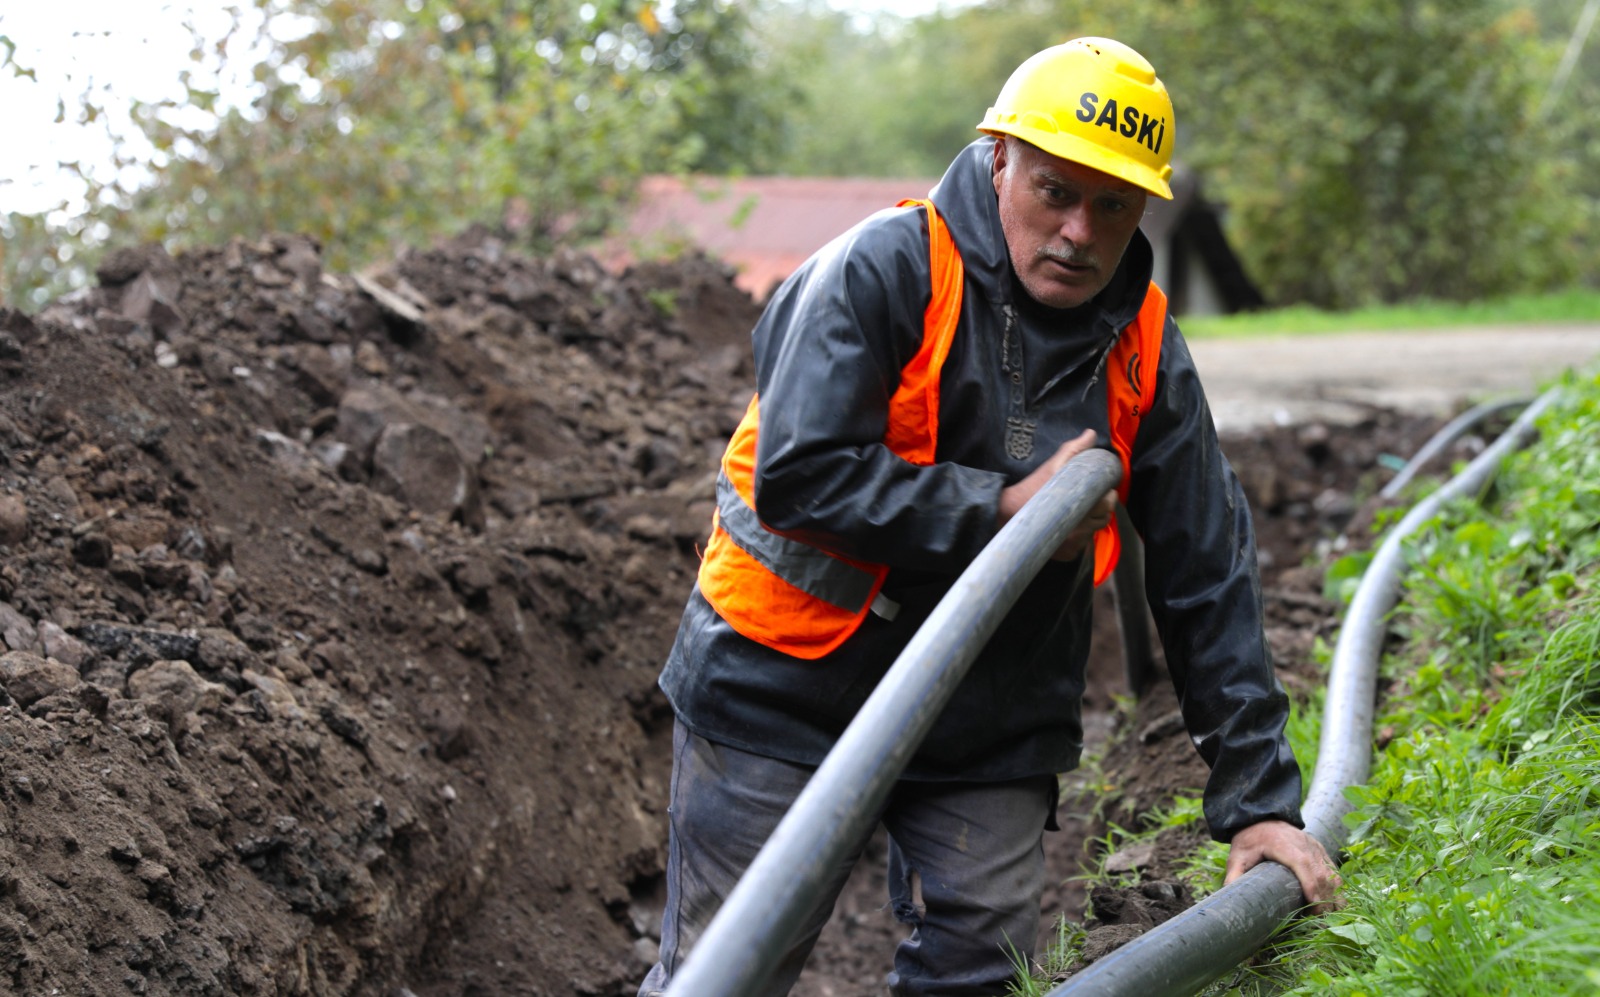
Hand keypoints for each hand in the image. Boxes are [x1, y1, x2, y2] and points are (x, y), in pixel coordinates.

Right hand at [997, 429, 1117, 560]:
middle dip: (1101, 507)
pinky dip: (1078, 538)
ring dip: (1090, 523)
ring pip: (1094, 532)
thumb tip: (1091, 434)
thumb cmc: (1032, 488)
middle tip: (1089, 500)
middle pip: (1105, 518)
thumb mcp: (1053, 466)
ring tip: (1076, 513)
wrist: (1007, 514)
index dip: (1106, 495)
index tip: (1099, 490)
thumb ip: (1074, 450)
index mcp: (1081, 505)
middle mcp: (1080, 528)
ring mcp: (1074, 543)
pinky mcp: (1067, 554)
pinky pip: (1082, 546)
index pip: (1108, 503)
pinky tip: (1066, 527)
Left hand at [1225, 820, 1342, 913]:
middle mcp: (1302, 843)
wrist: (1260, 817)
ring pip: (1330, 871)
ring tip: (1328, 914)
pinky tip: (1333, 902)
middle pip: (1320, 872)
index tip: (1313, 905)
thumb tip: (1227, 898)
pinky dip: (1335, 886)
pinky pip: (1332, 869)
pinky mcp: (1319, 849)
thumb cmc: (1249, 839)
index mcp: (1282, 844)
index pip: (1302, 864)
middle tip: (1319, 918)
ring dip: (1332, 893)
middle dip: (1323, 896)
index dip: (1311, 885)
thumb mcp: (1237, 855)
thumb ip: (1233, 875)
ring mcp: (1313, 846)